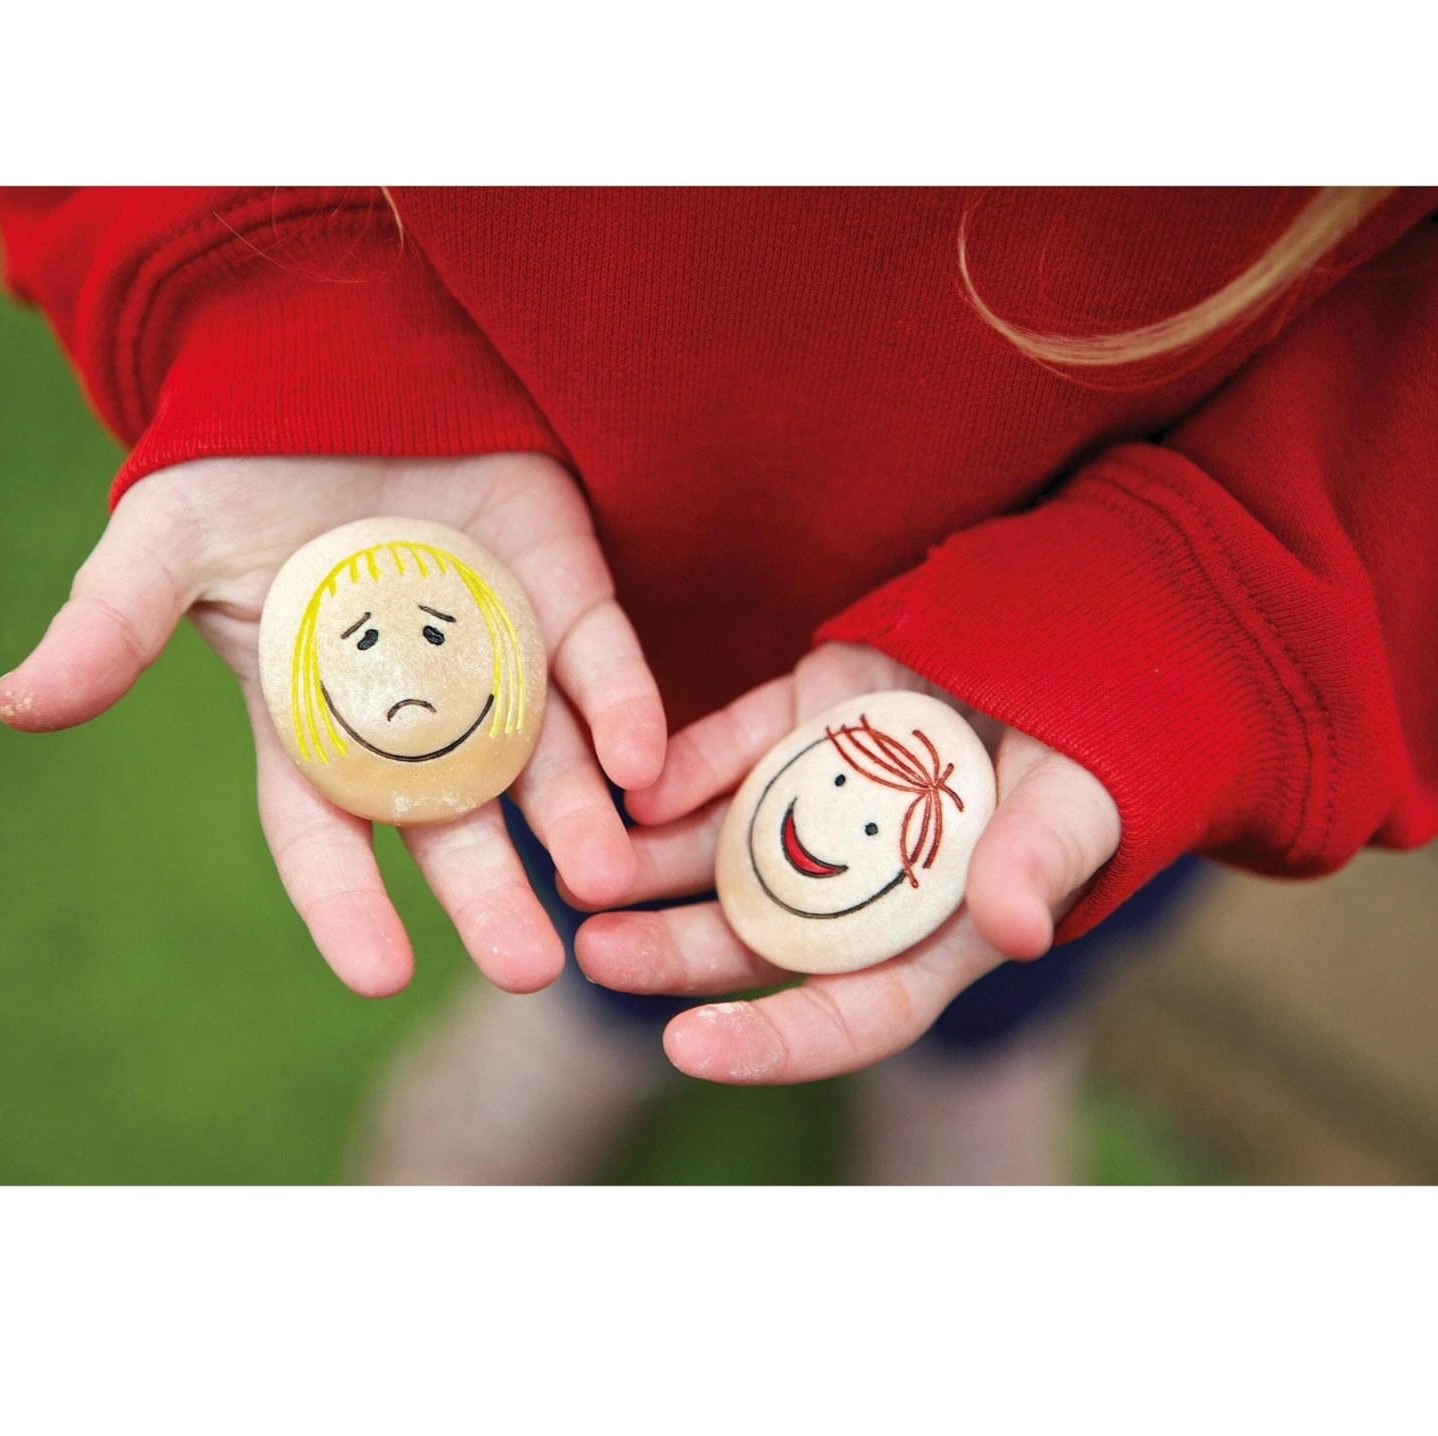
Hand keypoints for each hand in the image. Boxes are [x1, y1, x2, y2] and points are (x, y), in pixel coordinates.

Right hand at [0, 452, 666, 997]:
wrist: (345, 368)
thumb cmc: (249, 464)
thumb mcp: (170, 540)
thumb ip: (114, 624)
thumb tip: (17, 706)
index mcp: (323, 721)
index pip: (329, 831)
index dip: (348, 904)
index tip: (378, 976)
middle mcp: (422, 713)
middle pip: (459, 824)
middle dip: (491, 896)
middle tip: (531, 969)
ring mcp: (501, 660)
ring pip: (547, 763)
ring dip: (580, 822)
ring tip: (606, 879)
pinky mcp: (565, 597)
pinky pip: (604, 665)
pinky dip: (624, 711)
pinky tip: (646, 765)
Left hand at [570, 641, 1120, 1083]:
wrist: (1070, 625)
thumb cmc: (1096, 734)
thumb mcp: (1082, 796)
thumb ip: (1042, 857)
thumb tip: (1016, 932)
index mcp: (932, 926)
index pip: (851, 1010)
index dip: (772, 1040)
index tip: (684, 1046)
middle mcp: (862, 877)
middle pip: (756, 936)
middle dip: (673, 952)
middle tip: (593, 950)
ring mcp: (825, 798)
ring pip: (723, 850)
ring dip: (650, 865)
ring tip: (574, 875)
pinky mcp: (801, 723)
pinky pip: (732, 752)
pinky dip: (683, 769)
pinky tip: (631, 786)